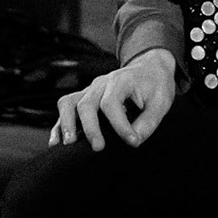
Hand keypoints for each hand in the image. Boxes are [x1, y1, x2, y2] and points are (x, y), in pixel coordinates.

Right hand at [50, 47, 176, 151]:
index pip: (112, 103)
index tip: (132, 142)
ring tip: (69, 144)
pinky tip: (55, 143)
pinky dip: (58, 125)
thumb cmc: (155, 86)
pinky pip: (65, 108)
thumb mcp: (161, 102)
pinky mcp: (84, 98)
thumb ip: (148, 122)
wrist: (149, 69)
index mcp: (121, 80)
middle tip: (98, 148)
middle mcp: (101, 84)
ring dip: (66, 123)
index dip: (120, 125)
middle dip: (90, 128)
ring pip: (68, 102)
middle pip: (86, 103)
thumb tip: (133, 142)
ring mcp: (89, 90)